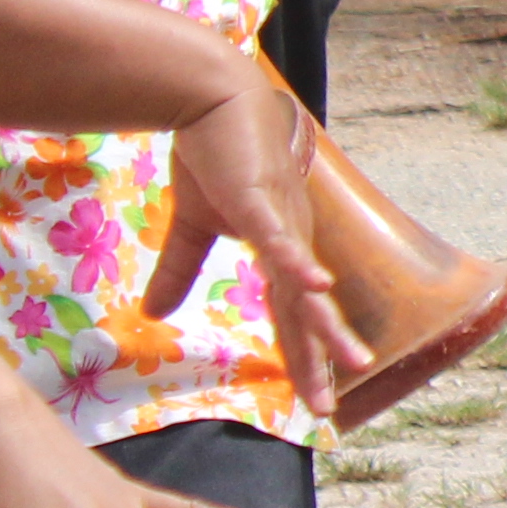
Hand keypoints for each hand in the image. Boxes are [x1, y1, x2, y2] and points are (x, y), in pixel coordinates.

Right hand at [142, 64, 366, 421]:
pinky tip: (317, 284)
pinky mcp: (261, 201)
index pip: (291, 315)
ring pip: (305, 284)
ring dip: (325, 323)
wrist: (213, 101)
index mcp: (278, 250)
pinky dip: (297, 262)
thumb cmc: (214, 157)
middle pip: (306, 313)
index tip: (315, 397)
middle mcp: (291, 242)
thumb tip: (155, 315)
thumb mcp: (191, 226)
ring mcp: (281, 222)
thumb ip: (179, 271)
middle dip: (319, 359)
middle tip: (329, 406)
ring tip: (351, 360)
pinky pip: (279, 239)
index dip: (301, 355)